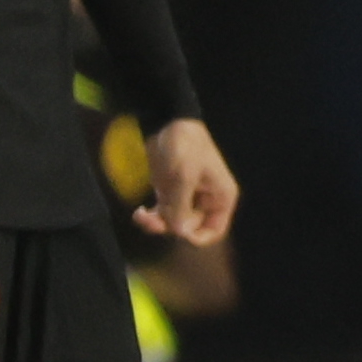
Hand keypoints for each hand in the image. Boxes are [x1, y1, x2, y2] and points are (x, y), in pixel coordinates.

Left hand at [136, 119, 238, 245]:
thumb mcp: (184, 177)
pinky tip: (140, 212)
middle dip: (171, 228)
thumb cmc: (185, 147)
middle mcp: (206, 201)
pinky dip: (151, 217)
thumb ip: (181, 207)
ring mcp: (187, 198)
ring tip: (142, 216)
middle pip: (191, 228)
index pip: (214, 229)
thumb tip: (179, 233)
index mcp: (221, 197)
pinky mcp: (170, 194)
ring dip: (157, 223)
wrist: (169, 124)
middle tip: (153, 220)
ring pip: (174, 223)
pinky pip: (162, 214)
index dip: (199, 237)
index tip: (179, 234)